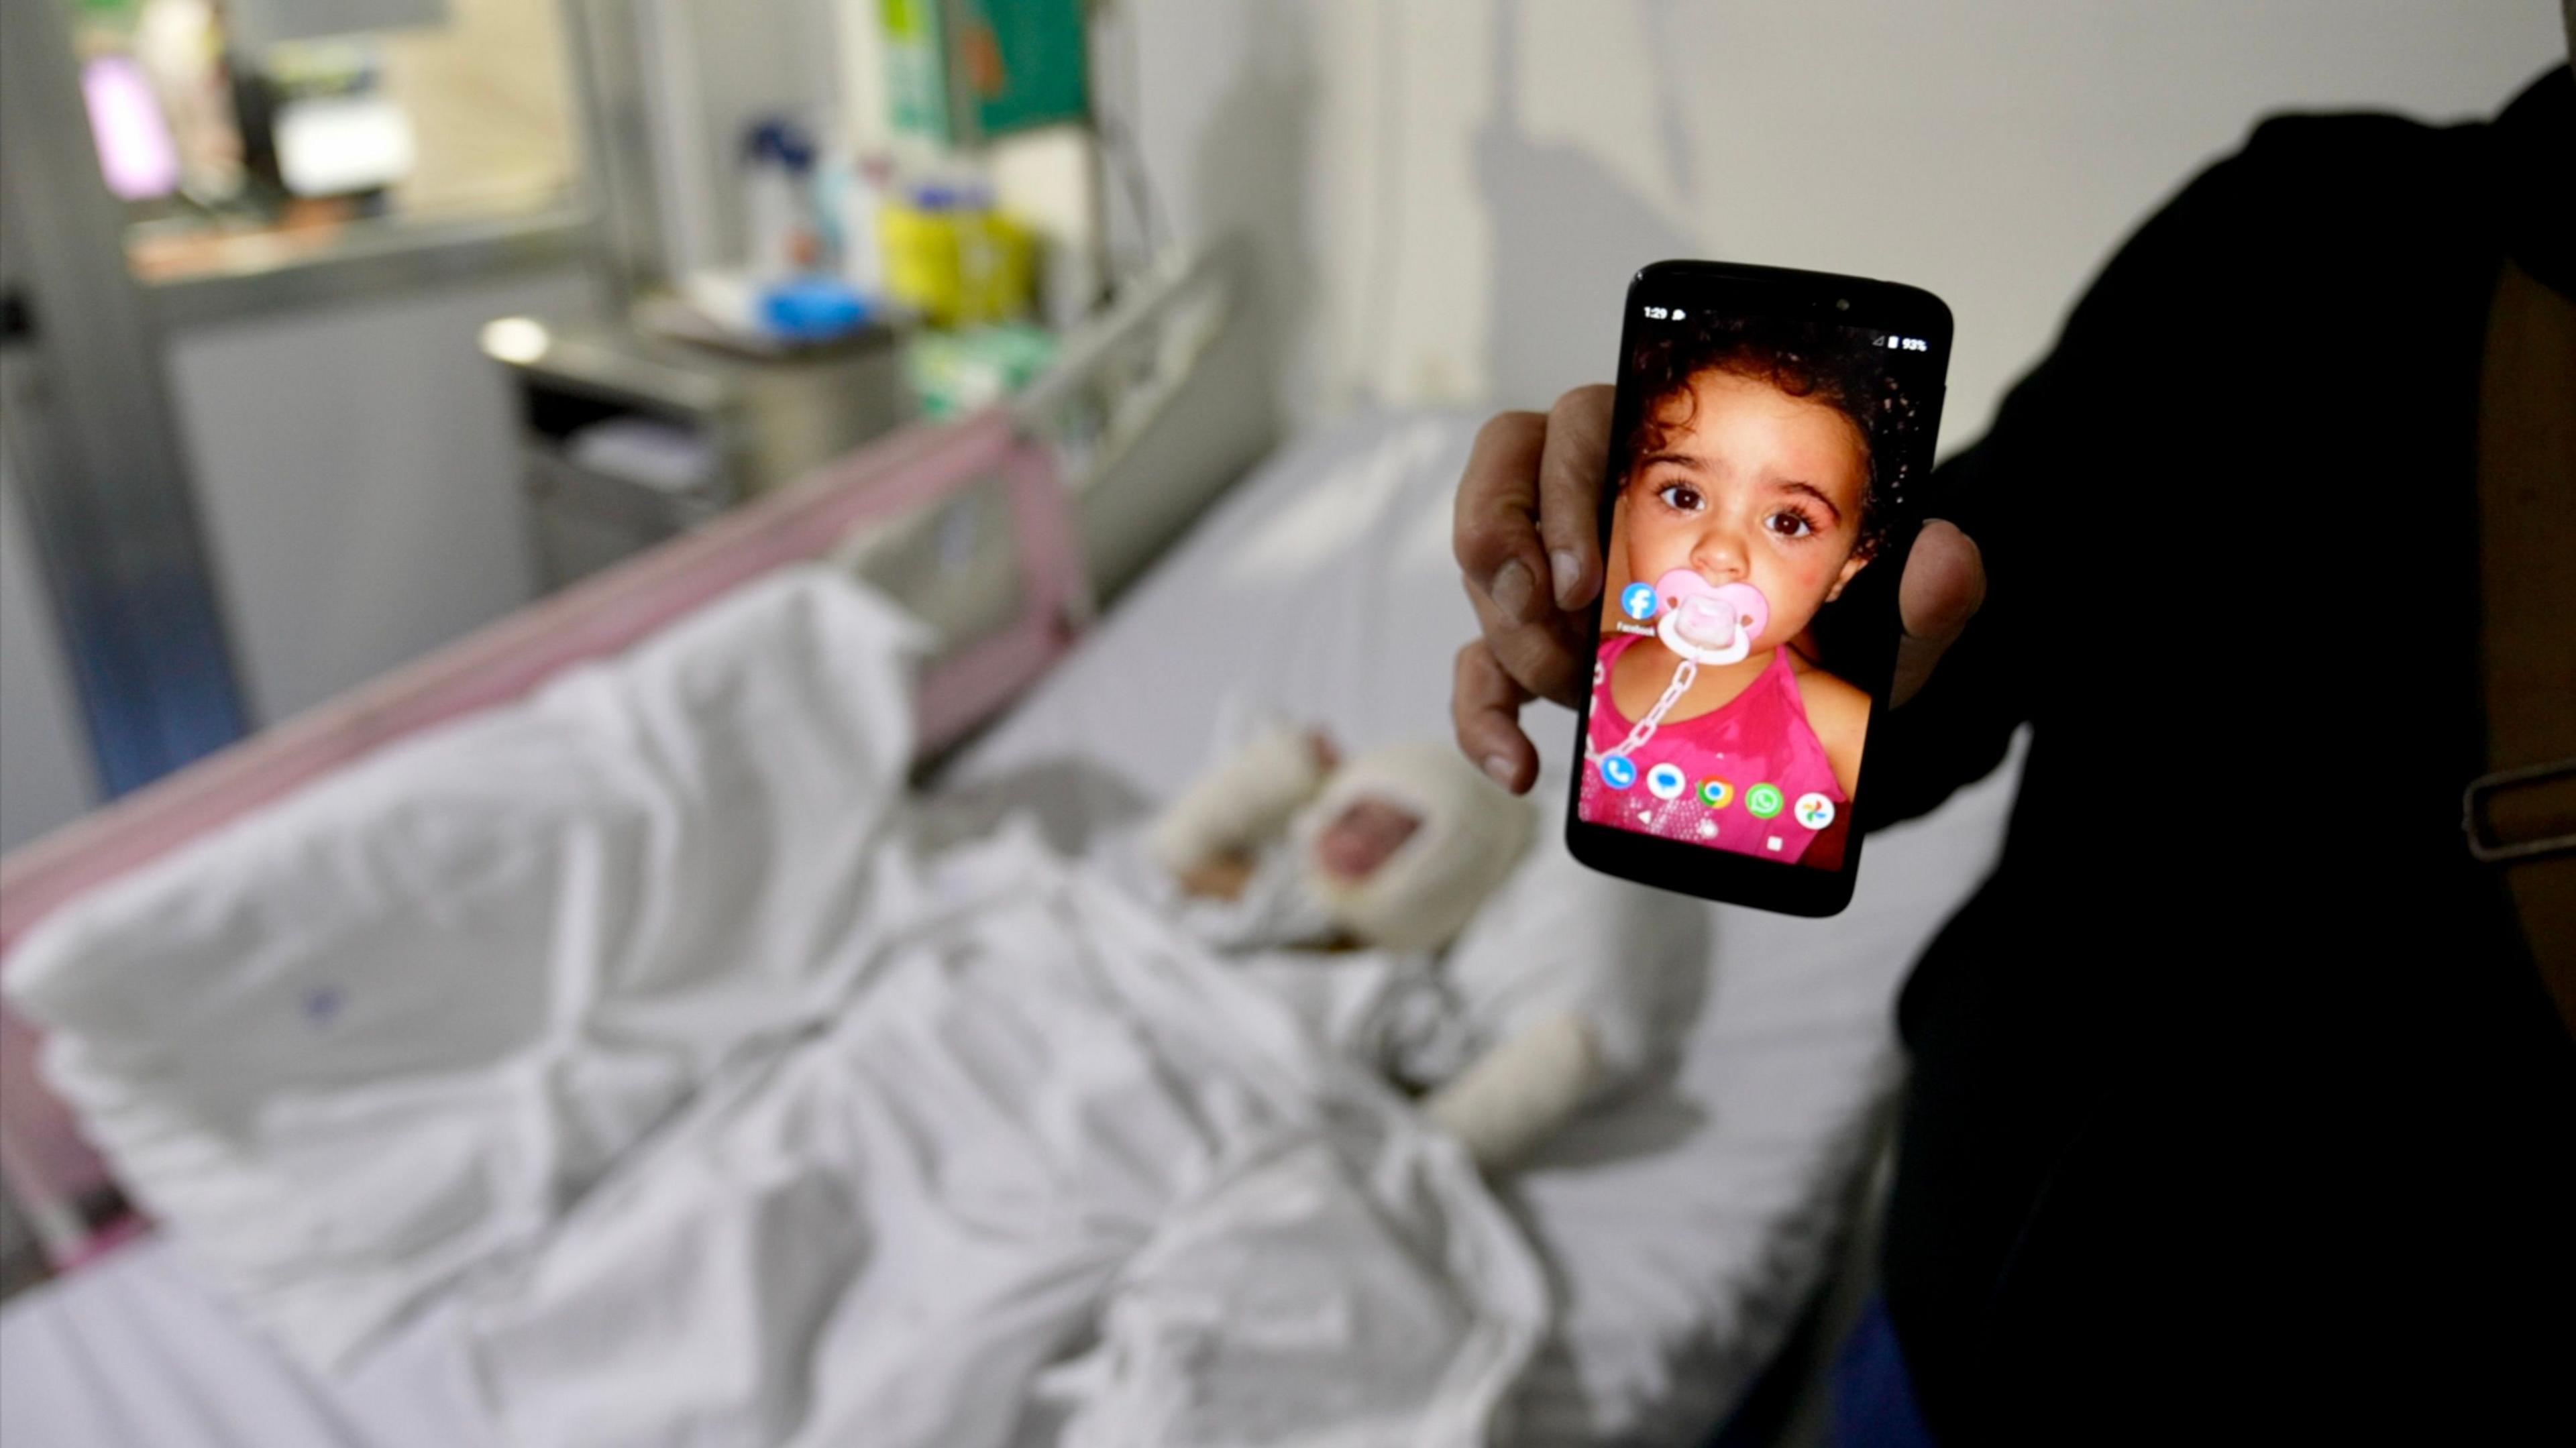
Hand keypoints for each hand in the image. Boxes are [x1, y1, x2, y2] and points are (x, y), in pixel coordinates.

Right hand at [1450, 385, 1986, 793]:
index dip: (1559, 481)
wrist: (1813, 733)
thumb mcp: (1893, 640)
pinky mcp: (1529, 657)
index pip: (1579, 420)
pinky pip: (1474, 671)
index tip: (1590, 566)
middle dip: (1514, 557)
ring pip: (1485, 572)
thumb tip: (1947, 553)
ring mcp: (1550, 580)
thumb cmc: (1839, 657)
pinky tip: (1520, 767)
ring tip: (1575, 690)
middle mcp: (1591, 503)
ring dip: (1512, 635)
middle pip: (1504, 479)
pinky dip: (1482, 719)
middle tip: (1567, 623)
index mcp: (1661, 459)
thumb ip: (1928, 598)